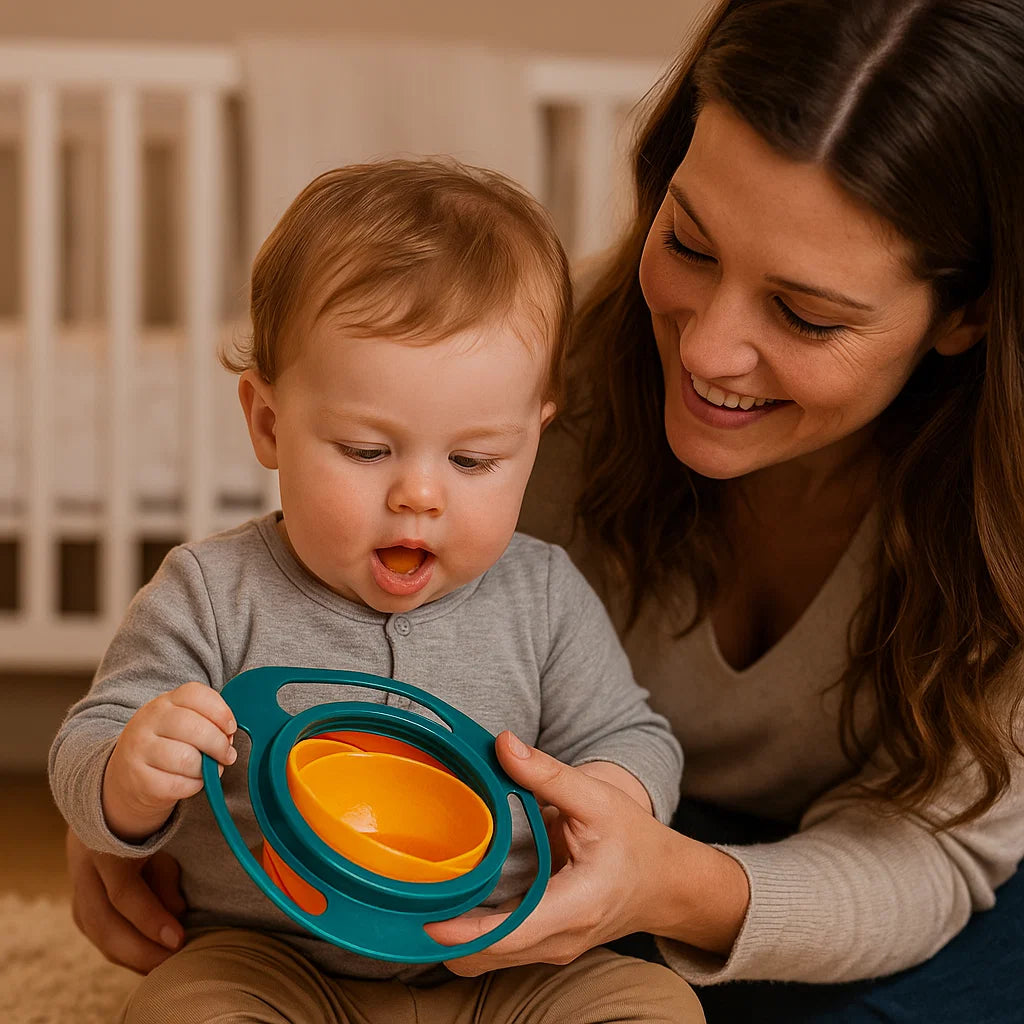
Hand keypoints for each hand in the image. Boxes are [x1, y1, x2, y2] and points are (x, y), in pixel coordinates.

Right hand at [66, 828, 185, 973]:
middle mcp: (84, 865)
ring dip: (128, 954)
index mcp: (106, 842)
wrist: (113, 796)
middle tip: (172, 962)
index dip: (150, 919)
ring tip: (162, 966)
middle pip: (102, 922)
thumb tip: (177, 913)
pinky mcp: (80, 896)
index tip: (179, 939)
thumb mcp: (163, 834)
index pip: (122, 892)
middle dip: (139, 950)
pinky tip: (144, 957)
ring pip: (95, 931)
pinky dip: (119, 947)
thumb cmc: (149, 815)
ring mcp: (77, 882)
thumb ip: (167, 875)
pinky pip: (95, 929)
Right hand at [103, 681, 236, 840]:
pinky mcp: (139, 780)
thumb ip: (206, 721)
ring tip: (210, 769)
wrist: (126, 776)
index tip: (231, 727)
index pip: (195, 694)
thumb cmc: (166, 744)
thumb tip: (229, 736)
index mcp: (164, 702)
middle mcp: (148, 722)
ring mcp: (139, 750)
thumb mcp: (180, 722)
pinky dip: (194, 785)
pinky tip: (193, 781)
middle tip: (227, 754)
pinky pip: (178, 784)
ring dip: (206, 768)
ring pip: (186, 758)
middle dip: (219, 744)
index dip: (220, 711)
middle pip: (194, 727)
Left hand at [427, 732, 748, 975]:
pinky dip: (474, 934)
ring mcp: (553, 950)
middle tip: (415, 894)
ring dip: (458, 937)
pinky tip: (457, 900)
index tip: (427, 920)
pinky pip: (501, 950)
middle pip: (488, 956)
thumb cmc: (637, 842)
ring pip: (489, 960)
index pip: (510, 932)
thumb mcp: (597, 799)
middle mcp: (560, 939)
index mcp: (575, 905)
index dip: (465, 932)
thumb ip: (547, 774)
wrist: (670, 883)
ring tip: (428, 894)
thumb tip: (502, 743)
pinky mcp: (547, 946)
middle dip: (448, 934)